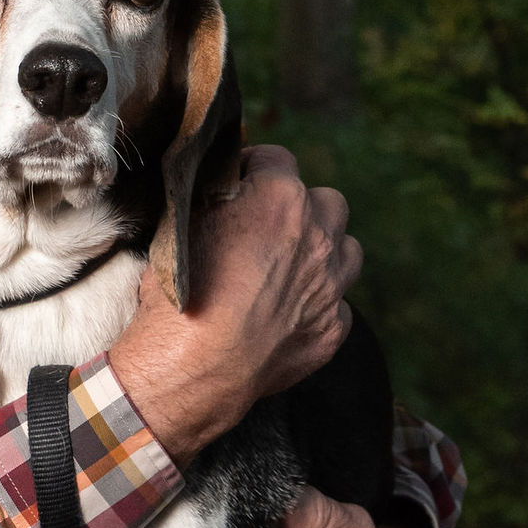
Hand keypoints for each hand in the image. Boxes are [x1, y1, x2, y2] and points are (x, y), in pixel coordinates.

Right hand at [109, 146, 361, 464]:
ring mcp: (331, 285)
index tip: (240, 185)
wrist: (194, 368)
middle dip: (302, 209)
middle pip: (327, 201)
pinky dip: (317, 306)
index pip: (277, 159)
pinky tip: (287, 315)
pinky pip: (338, 306)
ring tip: (289, 270)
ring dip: (324, 254)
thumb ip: (213, 200)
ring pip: (347, 251)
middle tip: (270, 229)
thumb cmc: (181, 296)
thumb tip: (221, 192)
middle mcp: (317, 236)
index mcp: (279, 199)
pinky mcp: (333, 328)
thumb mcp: (180, 229)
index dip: (255, 170)